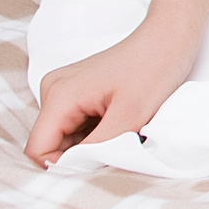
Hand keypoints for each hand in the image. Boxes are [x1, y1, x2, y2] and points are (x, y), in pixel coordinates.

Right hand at [23, 22, 196, 167]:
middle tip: (116, 145)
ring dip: (90, 143)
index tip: (97, 165)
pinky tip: (118, 122)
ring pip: (65, 136)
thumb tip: (72, 171)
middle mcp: (54, 91)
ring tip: (120, 130)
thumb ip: (96, 149)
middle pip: (51, 144)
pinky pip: (76, 125)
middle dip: (80, 154)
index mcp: (59, 95)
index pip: (38, 150)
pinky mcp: (78, 91)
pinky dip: (95, 132)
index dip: (63, 167)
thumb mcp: (128, 116)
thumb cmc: (154, 68)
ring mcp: (65, 89)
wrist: (169, 37)